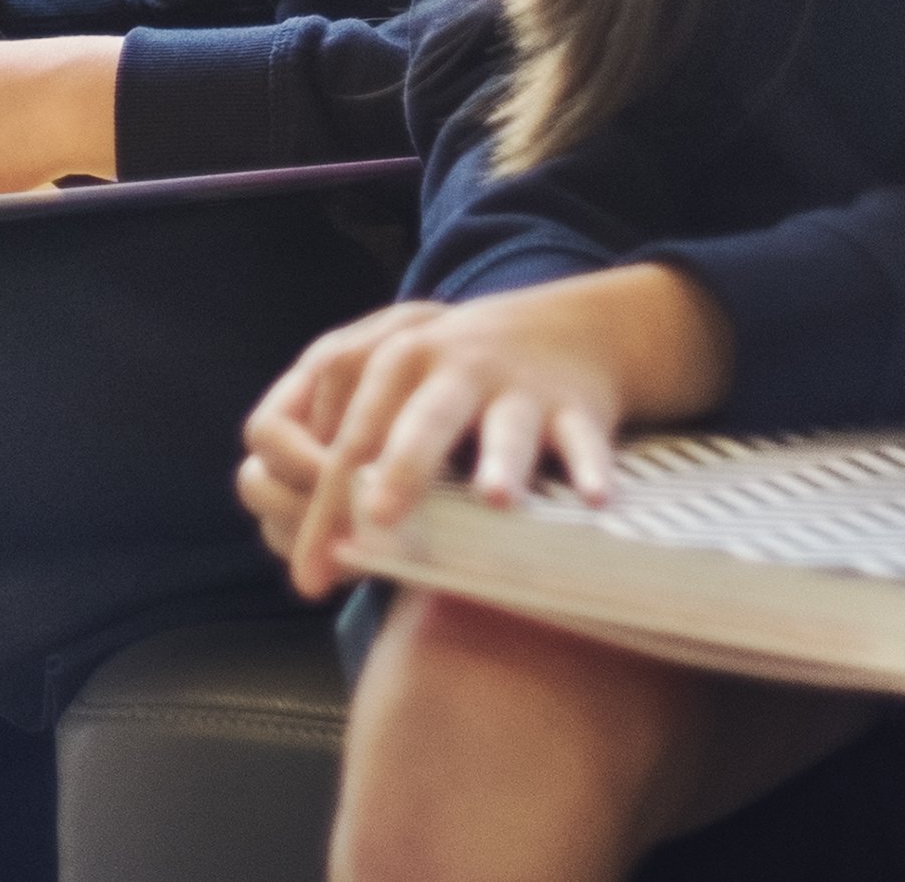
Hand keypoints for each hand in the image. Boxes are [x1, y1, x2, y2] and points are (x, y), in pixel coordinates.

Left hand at [237, 267, 733, 598]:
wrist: (556, 329)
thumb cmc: (448, 383)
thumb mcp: (390, 397)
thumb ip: (346, 460)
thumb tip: (312, 554)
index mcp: (385, 367)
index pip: (344, 446)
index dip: (322, 508)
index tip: (310, 576)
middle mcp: (444, 366)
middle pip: (414, 423)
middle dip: (399, 472)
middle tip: (380, 523)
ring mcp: (512, 384)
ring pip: (502, 428)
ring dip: (500, 462)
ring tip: (497, 500)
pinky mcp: (572, 405)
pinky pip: (579, 441)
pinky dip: (588, 468)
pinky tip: (594, 498)